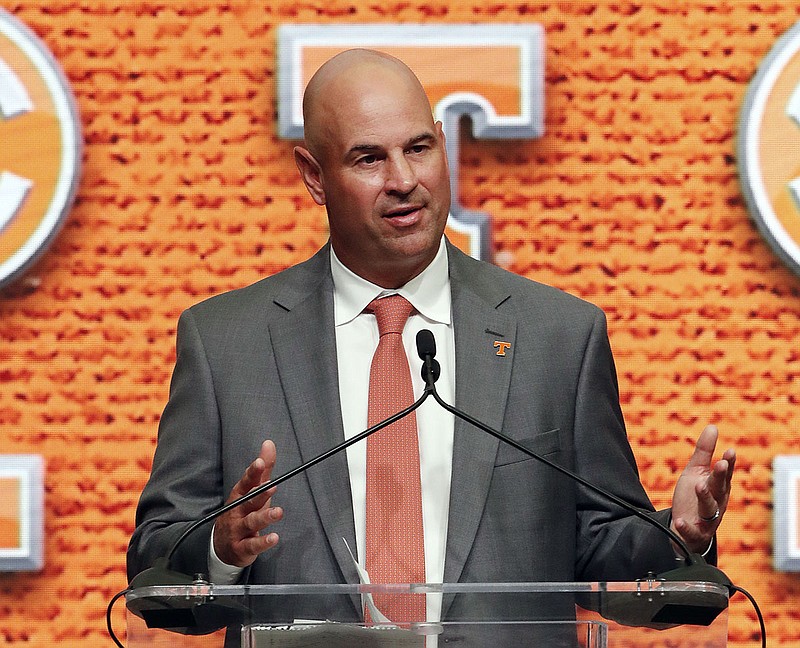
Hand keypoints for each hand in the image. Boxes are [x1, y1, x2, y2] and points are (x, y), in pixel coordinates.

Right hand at [213, 440, 283, 566]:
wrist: (222, 547)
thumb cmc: (242, 513)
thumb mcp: (252, 491)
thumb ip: (262, 470)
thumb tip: (269, 444)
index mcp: (239, 496)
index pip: (245, 482)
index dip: (252, 473)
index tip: (260, 462)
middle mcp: (237, 511)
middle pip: (248, 501)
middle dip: (260, 494)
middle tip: (272, 486)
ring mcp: (238, 530)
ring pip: (251, 522)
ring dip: (264, 517)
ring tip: (278, 512)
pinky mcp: (242, 548)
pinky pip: (252, 545)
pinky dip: (263, 542)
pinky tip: (274, 537)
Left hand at [670, 425, 735, 553]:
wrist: (686, 528)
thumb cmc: (695, 495)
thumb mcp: (696, 471)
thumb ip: (704, 451)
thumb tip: (712, 426)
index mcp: (718, 487)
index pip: (725, 474)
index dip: (728, 463)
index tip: (729, 451)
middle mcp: (717, 502)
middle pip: (719, 488)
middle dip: (720, 476)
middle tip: (720, 464)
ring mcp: (707, 519)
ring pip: (709, 508)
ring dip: (705, 497)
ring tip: (698, 485)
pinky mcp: (695, 533)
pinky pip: (692, 531)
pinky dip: (687, 527)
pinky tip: (680, 521)